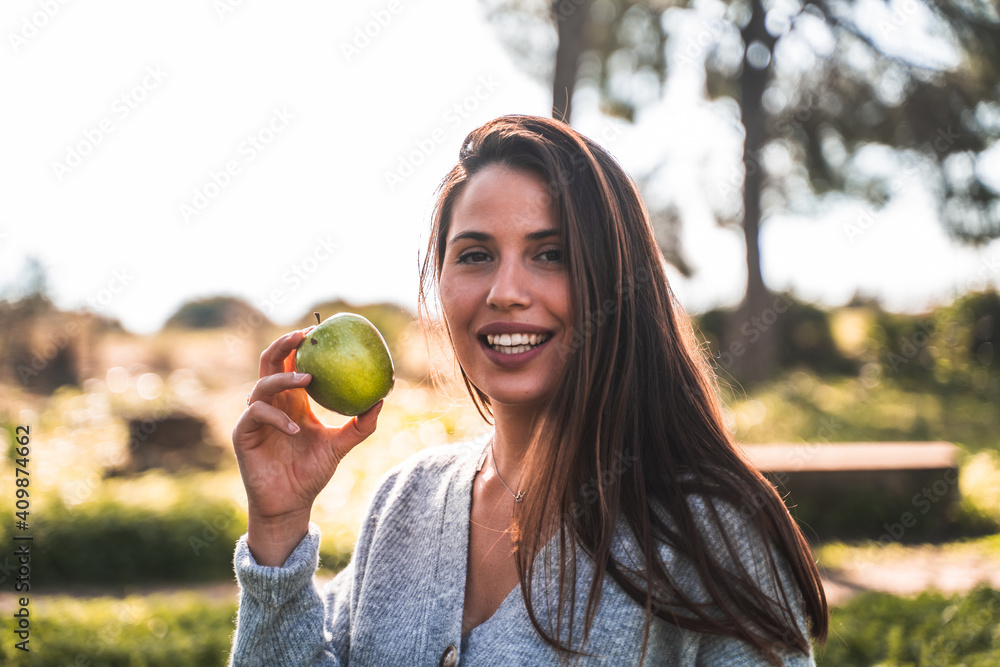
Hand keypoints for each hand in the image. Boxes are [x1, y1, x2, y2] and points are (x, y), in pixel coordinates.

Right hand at [232, 328, 382, 564]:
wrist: (290, 503)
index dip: (300, 343)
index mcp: (293, 400)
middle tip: (304, 335)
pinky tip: (295, 429)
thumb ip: (361, 425)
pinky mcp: (244, 433)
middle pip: (269, 362)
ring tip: (307, 378)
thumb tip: (383, 398)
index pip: (291, 362)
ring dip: (284, 377)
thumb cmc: (312, 472)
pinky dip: (277, 418)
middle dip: (283, 344)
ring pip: (262, 384)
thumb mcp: (341, 445)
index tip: (318, 328)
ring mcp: (256, 417)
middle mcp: (272, 403)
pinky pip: (257, 414)